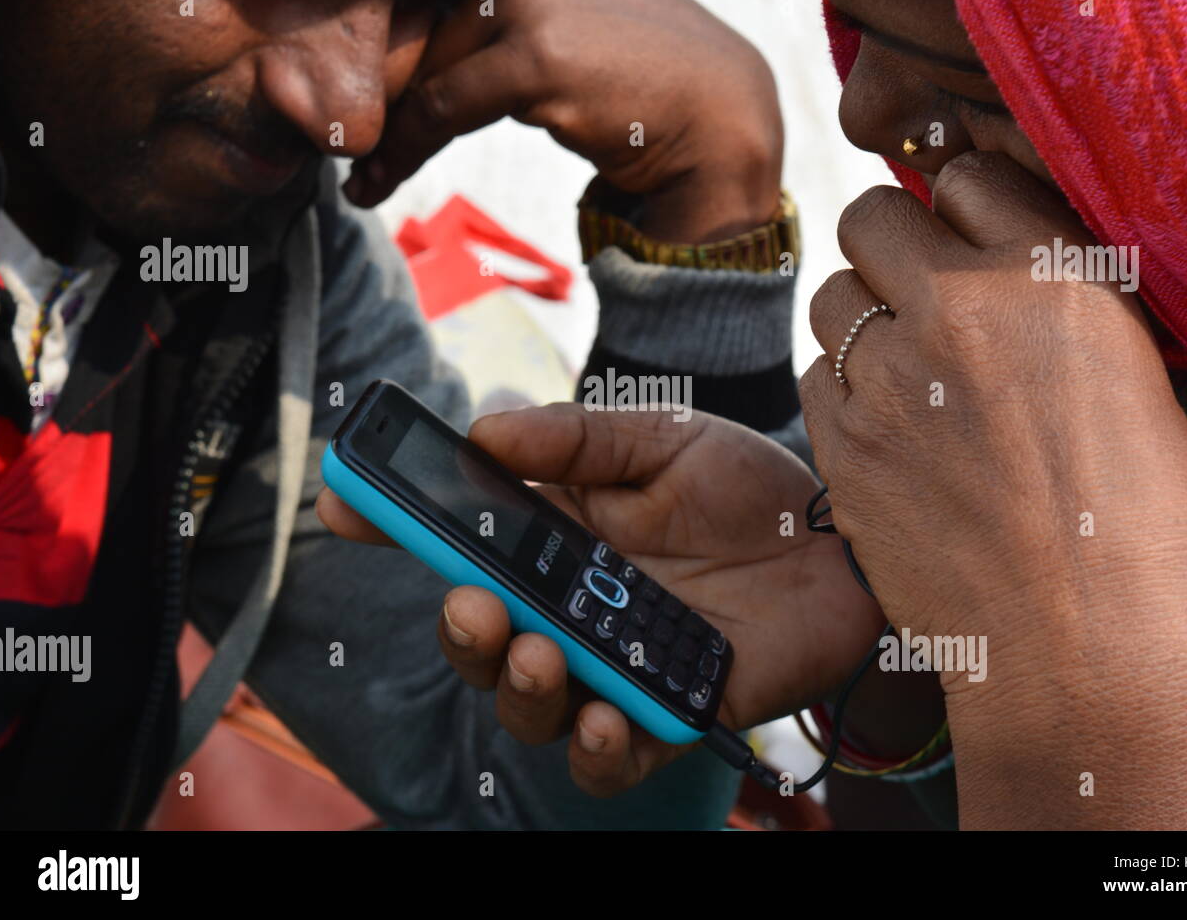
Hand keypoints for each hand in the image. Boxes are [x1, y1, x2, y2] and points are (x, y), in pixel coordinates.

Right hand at [317, 405, 884, 795]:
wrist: (842, 541)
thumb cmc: (747, 486)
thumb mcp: (663, 438)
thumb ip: (578, 438)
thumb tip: (481, 429)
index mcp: (555, 535)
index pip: (459, 539)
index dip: (395, 527)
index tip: (344, 507)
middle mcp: (569, 605)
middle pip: (481, 637)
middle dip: (461, 629)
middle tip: (472, 601)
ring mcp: (614, 663)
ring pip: (529, 704)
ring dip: (517, 688)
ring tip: (538, 652)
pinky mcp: (668, 713)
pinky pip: (612, 756)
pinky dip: (598, 747)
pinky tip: (607, 717)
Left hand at [344, 0, 783, 242]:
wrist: (718, 118)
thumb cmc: (645, 75)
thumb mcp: (573, 18)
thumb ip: (507, 11)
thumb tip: (432, 34)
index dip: (372, 14)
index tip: (329, 55)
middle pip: (412, 15)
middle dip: (370, 77)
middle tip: (335, 125)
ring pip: (420, 61)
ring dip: (380, 123)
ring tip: (355, 169)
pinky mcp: (539, 56)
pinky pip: (440, 106)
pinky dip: (400, 149)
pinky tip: (374, 182)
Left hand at [799, 151, 1186, 827]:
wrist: (1089, 657)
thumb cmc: (1143, 533)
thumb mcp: (1133, 382)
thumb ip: (1056, 306)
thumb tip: (1001, 267)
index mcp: (1057, 279)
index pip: (967, 177)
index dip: (961, 209)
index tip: (965, 238)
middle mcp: (962, 311)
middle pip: (871, 216)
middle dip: (889, 245)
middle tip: (914, 292)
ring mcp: (889, 379)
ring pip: (829, 295)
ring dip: (857, 316)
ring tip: (899, 367)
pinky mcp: (841, 447)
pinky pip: (813, 376)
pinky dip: (838, 388)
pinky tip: (882, 426)